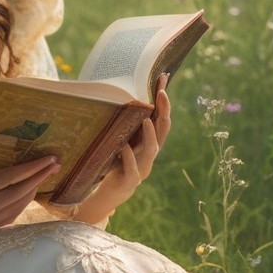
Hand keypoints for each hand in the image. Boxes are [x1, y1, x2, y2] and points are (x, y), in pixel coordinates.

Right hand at [0, 154, 61, 243]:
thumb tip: (12, 159)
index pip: (6, 178)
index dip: (29, 167)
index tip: (46, 158)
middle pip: (19, 191)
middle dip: (40, 176)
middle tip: (55, 163)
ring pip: (22, 202)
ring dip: (37, 185)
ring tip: (48, 171)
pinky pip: (18, 209)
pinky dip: (28, 196)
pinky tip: (35, 185)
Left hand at [76, 75, 171, 223]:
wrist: (109, 194)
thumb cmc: (115, 163)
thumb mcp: (122, 140)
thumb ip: (126, 124)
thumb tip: (120, 96)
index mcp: (149, 143)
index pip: (161, 118)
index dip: (163, 100)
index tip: (163, 78)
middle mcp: (150, 154)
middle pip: (162, 131)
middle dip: (164, 111)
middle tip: (162, 93)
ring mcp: (142, 168)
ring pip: (151, 150)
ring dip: (150, 134)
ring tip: (147, 119)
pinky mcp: (129, 181)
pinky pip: (132, 168)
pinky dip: (128, 157)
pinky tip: (124, 146)